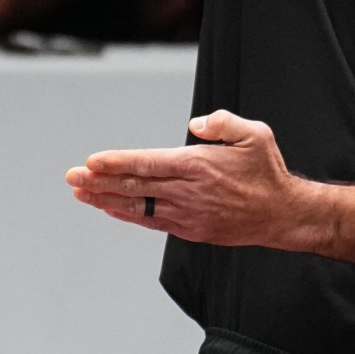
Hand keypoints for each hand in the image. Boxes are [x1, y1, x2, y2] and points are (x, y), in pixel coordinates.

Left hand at [67, 109, 322, 246]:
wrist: (283, 215)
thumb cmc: (267, 170)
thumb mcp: (255, 134)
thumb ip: (222, 123)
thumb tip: (195, 124)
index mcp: (198, 165)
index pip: (147, 163)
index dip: (116, 163)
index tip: (91, 162)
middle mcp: (188, 191)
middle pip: (135, 186)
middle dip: (99, 181)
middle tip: (71, 178)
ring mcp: (188, 214)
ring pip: (138, 206)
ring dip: (106, 199)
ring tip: (80, 193)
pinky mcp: (191, 230)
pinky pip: (152, 221)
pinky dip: (128, 215)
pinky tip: (110, 208)